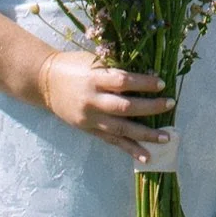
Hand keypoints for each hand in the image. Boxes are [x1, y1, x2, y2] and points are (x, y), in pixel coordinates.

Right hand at [34, 47, 173, 150]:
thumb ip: (115, 69)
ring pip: (121, 128)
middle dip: (150, 107)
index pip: (123, 81)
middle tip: (170, 104)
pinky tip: (146, 156)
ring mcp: (90, 118)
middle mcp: (92, 100)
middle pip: (125, 107)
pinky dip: (130, 149)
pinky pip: (112, 141)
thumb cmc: (74, 65)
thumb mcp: (94, 60)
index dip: (143, 83)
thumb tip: (147, 74)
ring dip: (145, 134)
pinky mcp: (89, 130)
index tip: (161, 83)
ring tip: (166, 137)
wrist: (45, 83)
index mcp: (94, 78)